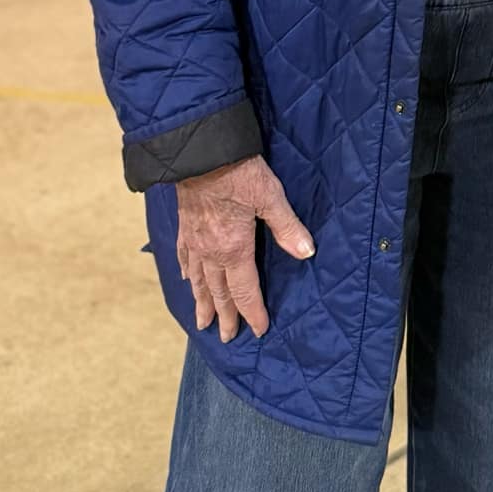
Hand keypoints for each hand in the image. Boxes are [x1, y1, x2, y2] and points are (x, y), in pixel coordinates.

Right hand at [175, 155, 314, 342]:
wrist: (200, 153)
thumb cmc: (239, 172)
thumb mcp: (270, 196)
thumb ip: (287, 227)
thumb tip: (307, 253)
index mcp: (234, 249)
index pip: (244, 290)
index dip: (252, 312)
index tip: (258, 330)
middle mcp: (211, 252)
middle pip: (219, 292)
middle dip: (225, 316)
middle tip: (226, 338)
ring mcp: (195, 241)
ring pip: (199, 281)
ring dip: (202, 303)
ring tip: (202, 322)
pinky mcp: (185, 227)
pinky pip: (185, 257)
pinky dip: (188, 273)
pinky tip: (188, 279)